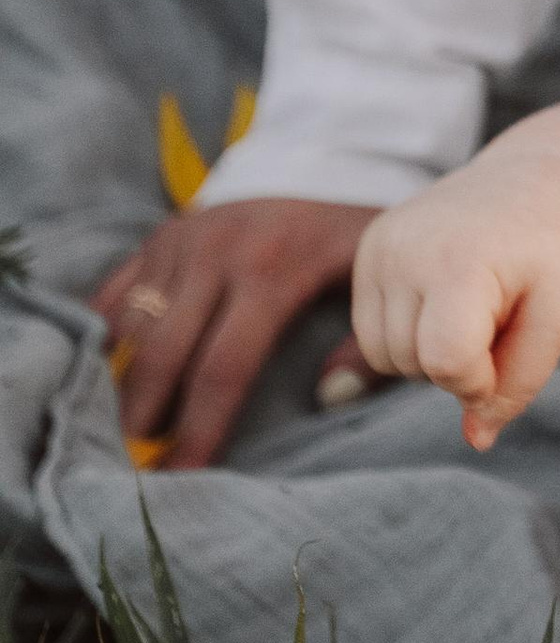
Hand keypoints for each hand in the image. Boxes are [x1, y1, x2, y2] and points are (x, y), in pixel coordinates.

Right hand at [95, 200, 378, 467]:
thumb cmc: (350, 239)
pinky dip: (102, 337)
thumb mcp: (373, 278)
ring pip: (131, 327)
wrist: (327, 163)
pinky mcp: (160, 234)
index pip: (223, 368)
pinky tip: (102, 377)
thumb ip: (368, 343)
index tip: (183, 478)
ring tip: (131, 427)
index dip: (200, 430)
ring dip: (122, 382)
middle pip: (163, 355)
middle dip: (144, 416)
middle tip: (140, 462)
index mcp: (271, 272)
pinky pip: (113, 294)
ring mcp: (182, 239)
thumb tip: (331, 399)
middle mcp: (216, 253)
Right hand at [352, 153, 559, 449]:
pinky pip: (372, 331)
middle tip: (501, 314)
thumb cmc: (559, 251)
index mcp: (459, 259)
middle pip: (413, 364)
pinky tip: (448, 297)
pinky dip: (410, 332)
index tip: (512, 349)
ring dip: (430, 352)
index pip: (445, 362)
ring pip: (383, 356)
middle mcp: (405, 248)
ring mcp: (380, 245)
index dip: (481, 379)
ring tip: (476, 305)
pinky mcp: (369, 247)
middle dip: (459, 363)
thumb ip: (521, 382)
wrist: (541, 180)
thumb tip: (477, 440)